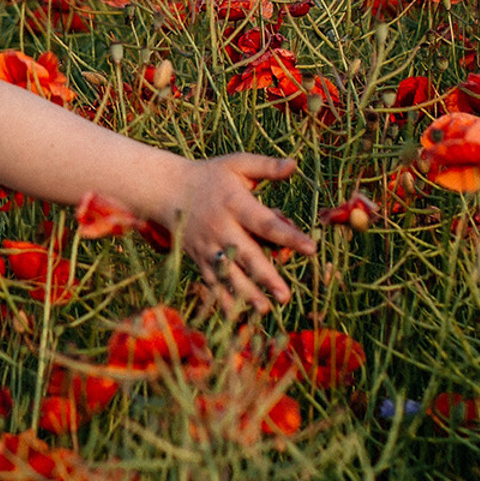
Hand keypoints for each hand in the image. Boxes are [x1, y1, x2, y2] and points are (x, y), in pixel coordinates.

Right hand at [172, 153, 305, 316]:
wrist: (168, 191)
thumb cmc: (210, 177)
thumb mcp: (236, 164)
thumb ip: (266, 167)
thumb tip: (295, 165)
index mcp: (234, 204)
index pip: (265, 223)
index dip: (288, 235)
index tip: (311, 248)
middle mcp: (221, 228)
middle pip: (246, 255)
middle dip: (266, 276)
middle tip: (286, 295)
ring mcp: (208, 246)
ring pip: (229, 273)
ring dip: (246, 293)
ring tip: (265, 309)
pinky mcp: (199, 259)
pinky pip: (212, 282)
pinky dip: (223, 299)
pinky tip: (237, 316)